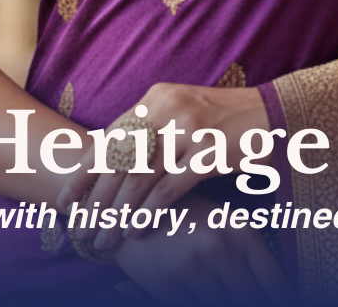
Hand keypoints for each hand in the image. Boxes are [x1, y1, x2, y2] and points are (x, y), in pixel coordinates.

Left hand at [58, 82, 270, 250]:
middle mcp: (168, 108)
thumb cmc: (223, 121)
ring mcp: (188, 128)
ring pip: (140, 178)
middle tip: (80, 230)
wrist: (273, 116)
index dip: (84, 172)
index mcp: (156, 98)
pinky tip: (136, 231)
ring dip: (118, 214)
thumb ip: (149, 131)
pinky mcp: (209, 151)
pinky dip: (149, 212)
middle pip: (120, 160)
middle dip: (96, 200)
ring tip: (104, 240)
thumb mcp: (181, 115)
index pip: (110, 137)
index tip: (64, 201)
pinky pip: (169, 188)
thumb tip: (107, 162)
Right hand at [113, 192, 290, 303]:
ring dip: (226, 300)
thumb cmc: (184, 215)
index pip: (274, 283)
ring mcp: (195, 269)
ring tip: (220, 288)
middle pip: (251, 299)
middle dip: (256, 302)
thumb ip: (245, 252)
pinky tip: (202, 293)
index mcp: (240, 231)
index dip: (283, 298)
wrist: (131, 209)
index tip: (292, 302)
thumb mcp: (220, 221)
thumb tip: (274, 288)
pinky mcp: (170, 286)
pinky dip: (201, 303)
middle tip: (253, 296)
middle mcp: (221, 249)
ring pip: (225, 305)